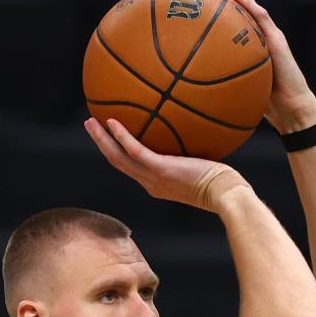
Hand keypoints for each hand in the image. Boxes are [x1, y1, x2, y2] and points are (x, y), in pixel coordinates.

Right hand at [84, 117, 249, 212]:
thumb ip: (194, 154)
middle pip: (117, 163)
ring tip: (90, 122)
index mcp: (157, 184)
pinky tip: (112, 121)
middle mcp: (150, 183)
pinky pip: (135, 151)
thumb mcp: (204, 167)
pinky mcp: (160, 170)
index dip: (117, 152)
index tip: (109, 137)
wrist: (225, 195)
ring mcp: (153, 178)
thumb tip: (198, 131)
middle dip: (102, 144)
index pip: (131, 168)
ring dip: (102, 140)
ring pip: (118, 159)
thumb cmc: (222, 183)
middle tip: (91, 126)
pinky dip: (121, 137)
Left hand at [189, 0, 315, 133]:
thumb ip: (219, 88)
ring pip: (245, 6)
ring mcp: (267, 36)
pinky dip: (246, 3)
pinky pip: (260, 15)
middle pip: (231, 10)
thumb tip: (190, 96)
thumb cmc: (265, 108)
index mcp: (244, 49)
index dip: (205, 14)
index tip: (186, 7)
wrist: (290, 111)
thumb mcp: (235, 95)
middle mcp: (255, 38)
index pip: (223, 25)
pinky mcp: (276, 39)